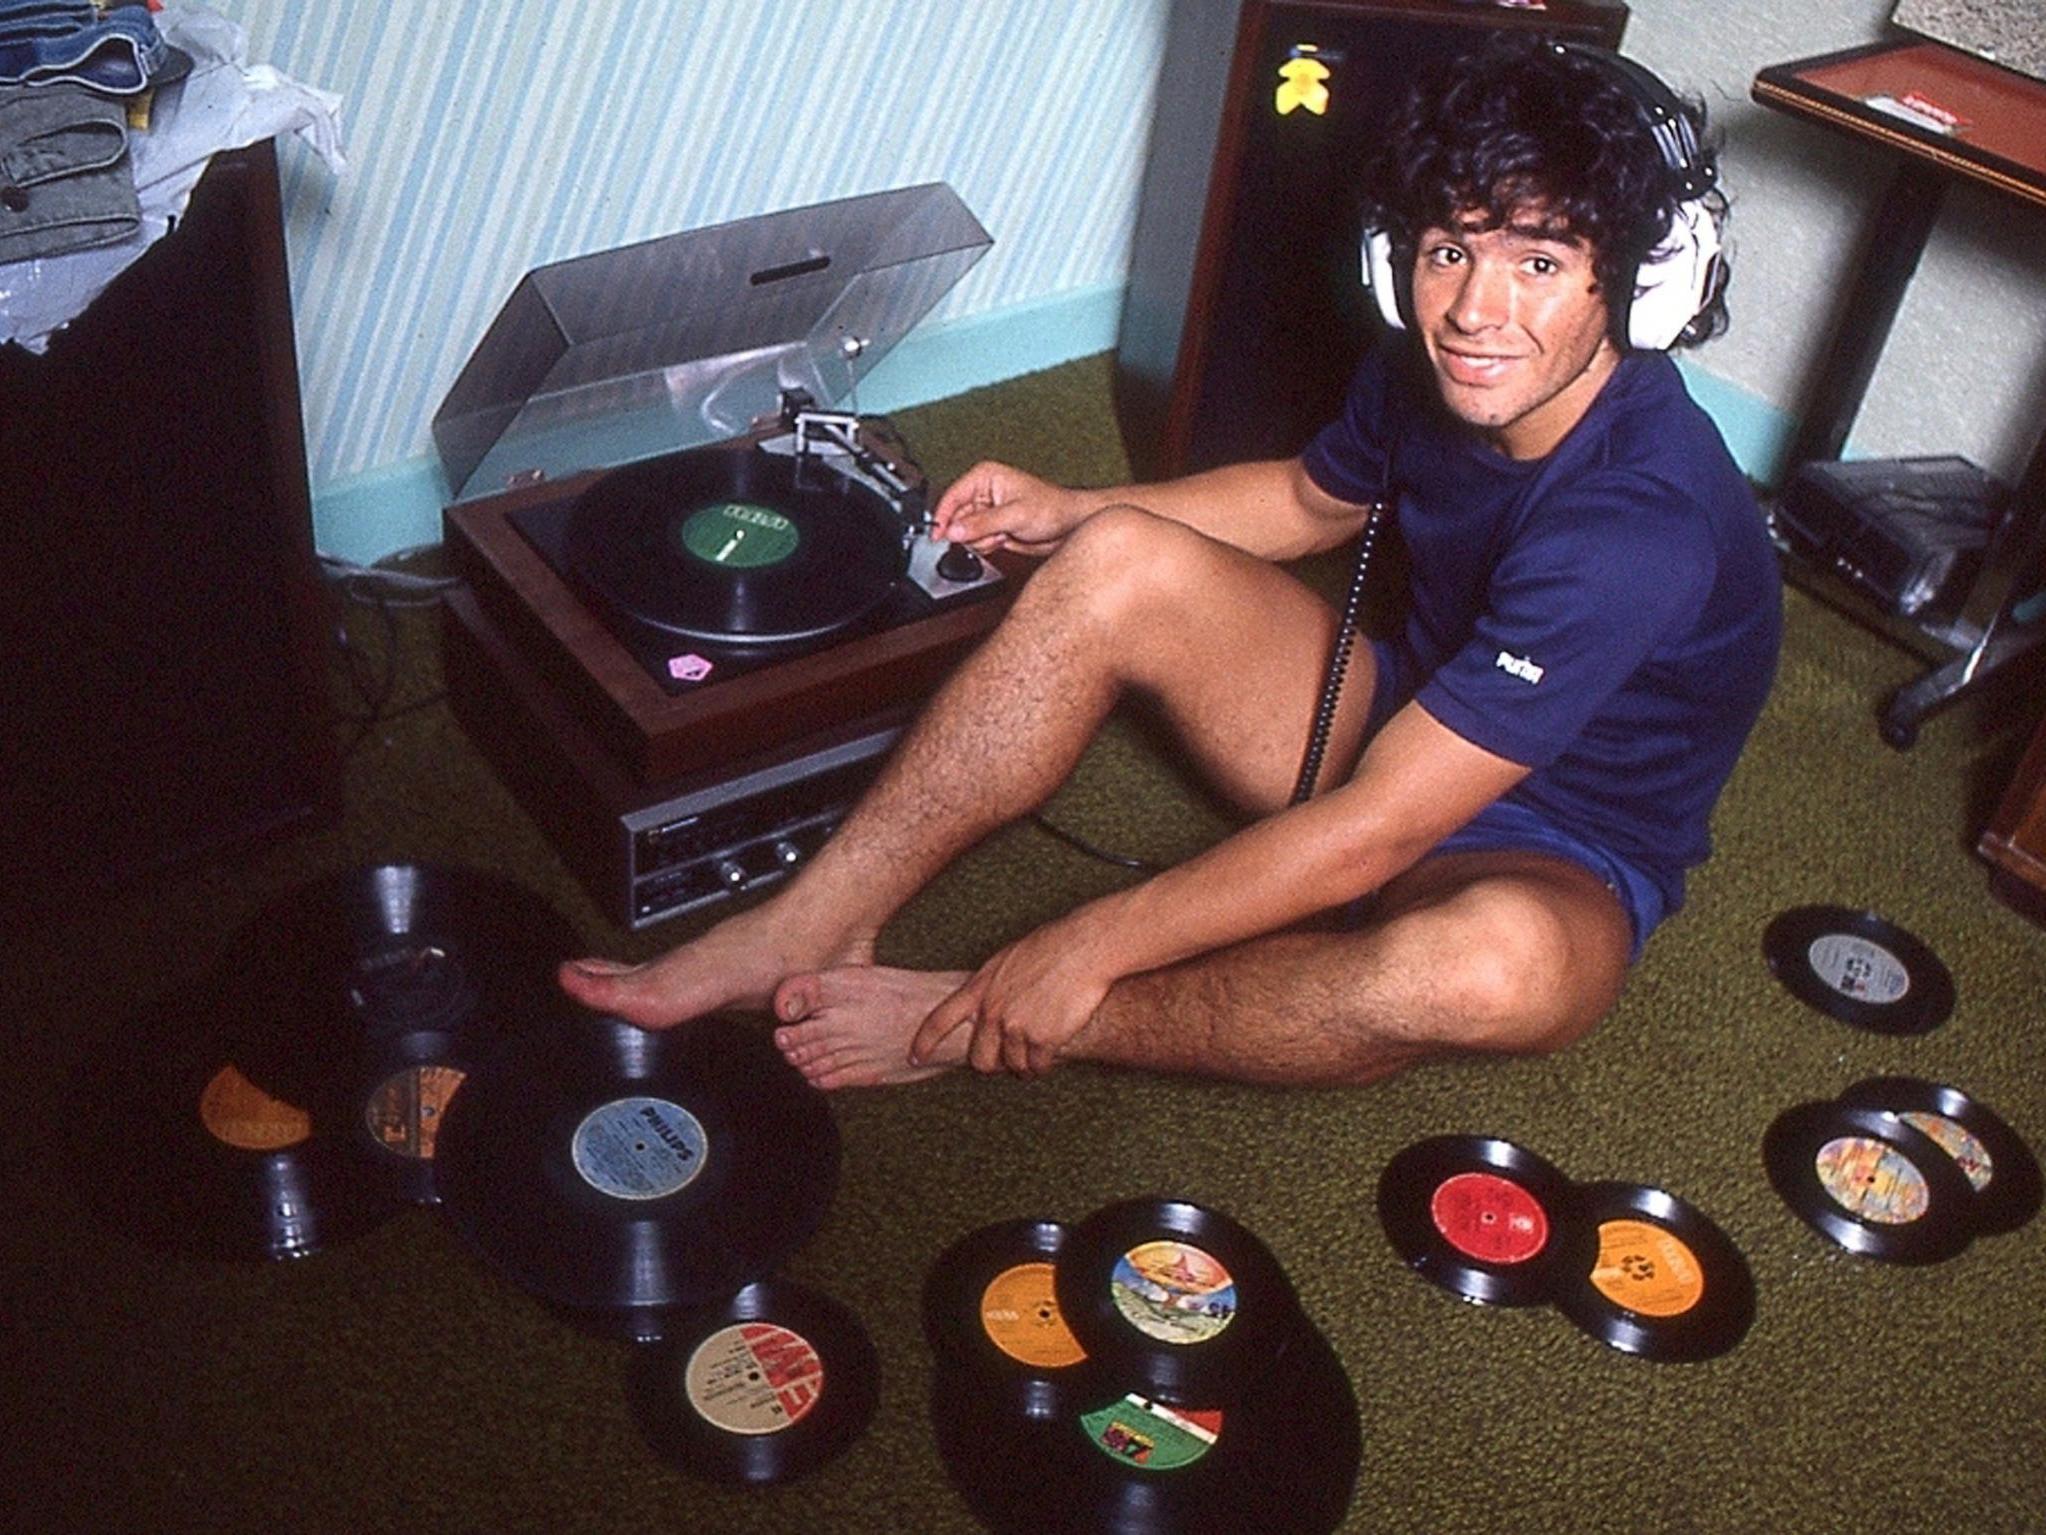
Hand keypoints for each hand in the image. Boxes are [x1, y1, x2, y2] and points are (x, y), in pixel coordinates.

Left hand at [910, 910, 1121, 1078]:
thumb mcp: (1008, 959)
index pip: (939, 1019)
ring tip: (1035, 1056)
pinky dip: (1044, 1066)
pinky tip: (1050, 1056)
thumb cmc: (1052, 947)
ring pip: (1013, 1065)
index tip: (914, 1057)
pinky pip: (1038, 1066)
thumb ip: (992, 985)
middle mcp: (993, 1011)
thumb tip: (987, 1004)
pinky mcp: (1043, 1039)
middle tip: (1004, 1062)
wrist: (1084, 949)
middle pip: (980, 1059)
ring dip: (1024, 1066)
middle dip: (992, 1065)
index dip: (924, 1042)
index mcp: (980, 987)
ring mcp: (1017, 1026)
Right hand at [930, 460, 1090, 556]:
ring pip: (965, 533)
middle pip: (956, 518)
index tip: (939, 534)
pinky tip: (1004, 538)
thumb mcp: (1015, 514)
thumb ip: (982, 523)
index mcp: (985, 477)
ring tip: (1003, 532)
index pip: (952, 496)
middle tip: (992, 532)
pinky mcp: (992, 527)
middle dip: (972, 531)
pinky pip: (976, 541)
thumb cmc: (1052, 508)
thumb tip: (954, 530)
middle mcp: (983, 492)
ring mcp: (986, 511)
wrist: (1069, 525)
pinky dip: (988, 545)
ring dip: (982, 539)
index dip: (943, 517)